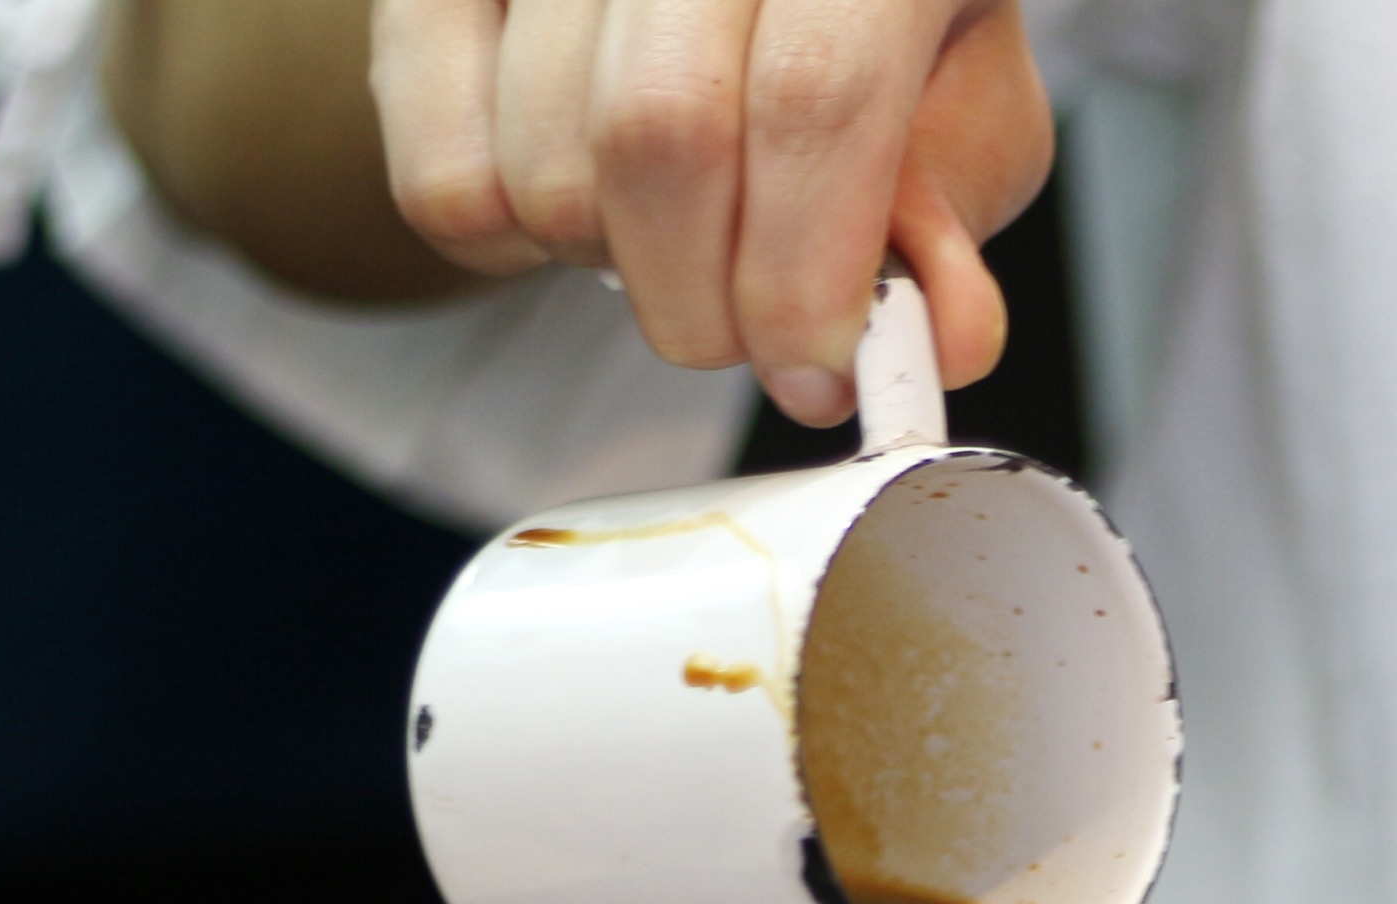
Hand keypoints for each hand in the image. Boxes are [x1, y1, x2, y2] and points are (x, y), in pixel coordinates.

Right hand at [372, 0, 1051, 421]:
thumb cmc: (851, 22)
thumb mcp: (951, 95)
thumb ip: (948, 208)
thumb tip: (947, 340)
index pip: (809, 93)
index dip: (805, 274)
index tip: (815, 375)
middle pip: (659, 131)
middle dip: (705, 302)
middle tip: (743, 335)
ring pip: (546, 166)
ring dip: (615, 267)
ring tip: (671, 230)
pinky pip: (445, 181)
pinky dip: (512, 250)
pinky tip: (579, 200)